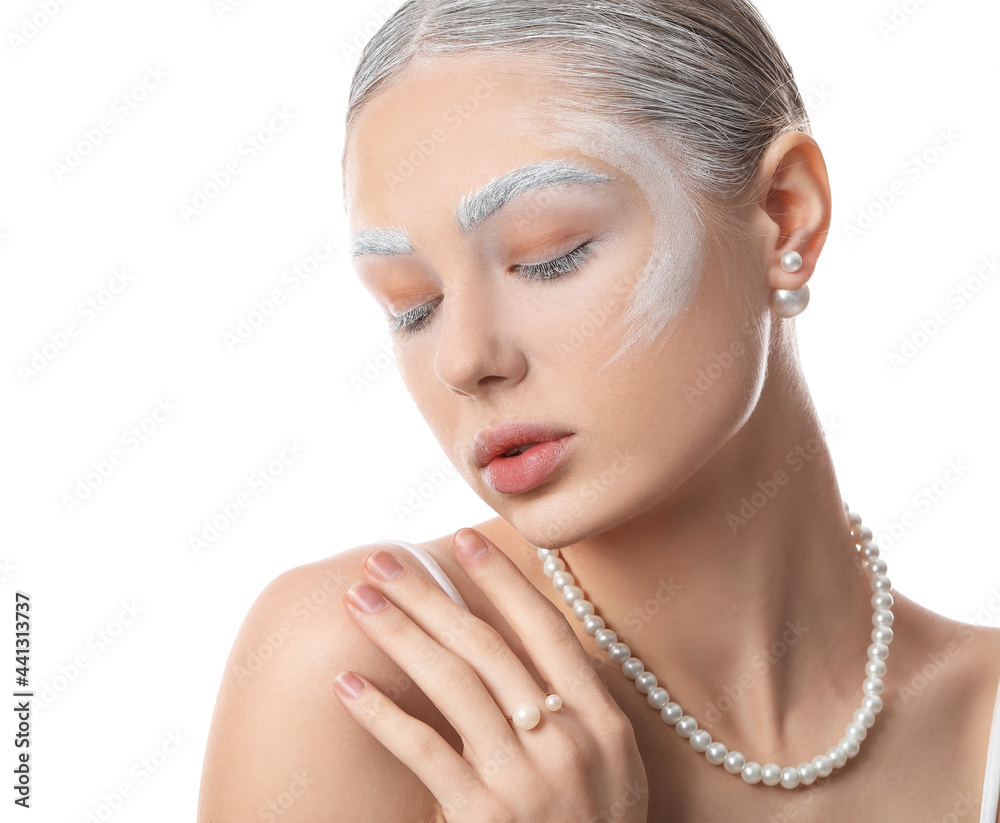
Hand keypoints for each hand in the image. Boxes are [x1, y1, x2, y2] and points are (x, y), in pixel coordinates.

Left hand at [335, 527, 648, 821]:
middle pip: (488, 647)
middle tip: (384, 560)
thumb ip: (581, 705)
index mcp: (602, 721)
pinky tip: (347, 686)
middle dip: (431, 595)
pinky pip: (424, 753)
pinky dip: (383, 715)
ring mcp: (526, 781)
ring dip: (400, 635)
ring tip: (358, 600)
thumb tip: (543, 640)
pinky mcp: (483, 819)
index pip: (547, 629)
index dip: (502, 580)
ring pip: (453, 685)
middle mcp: (566, 741)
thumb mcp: (614, 768)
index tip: (460, 541)